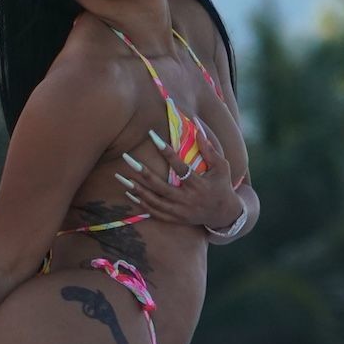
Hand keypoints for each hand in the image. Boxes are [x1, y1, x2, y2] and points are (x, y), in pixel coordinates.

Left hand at [114, 121, 241, 229]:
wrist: (224, 214)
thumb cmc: (222, 185)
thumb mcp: (221, 166)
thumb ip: (209, 148)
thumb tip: (196, 124)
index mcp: (199, 185)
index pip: (180, 167)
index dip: (166, 152)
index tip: (152, 136)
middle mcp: (188, 200)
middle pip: (161, 186)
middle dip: (143, 172)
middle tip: (127, 158)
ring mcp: (180, 212)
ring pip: (154, 201)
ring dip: (136, 189)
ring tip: (120, 176)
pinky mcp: (175, 219)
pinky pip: (154, 212)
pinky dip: (141, 203)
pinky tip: (129, 192)